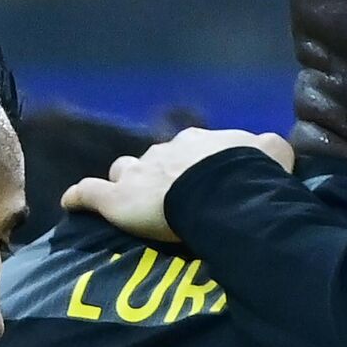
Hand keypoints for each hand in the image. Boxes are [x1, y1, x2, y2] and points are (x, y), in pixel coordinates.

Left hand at [61, 128, 294, 241]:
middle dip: (159, 175)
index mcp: (198, 142)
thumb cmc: (251, 174)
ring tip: (132, 203)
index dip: (194, 166)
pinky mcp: (114, 199)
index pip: (190, 149)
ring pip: (122, 171)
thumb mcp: (274, 152)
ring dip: (126, 183)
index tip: (204, 183)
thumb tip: (271, 150)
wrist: (224, 190)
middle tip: (173, 199)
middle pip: (154, 160)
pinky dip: (79, 198)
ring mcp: (136, 173)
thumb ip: (267, 148)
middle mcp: (163, 151)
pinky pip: (86, 193)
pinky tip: (72, 204)